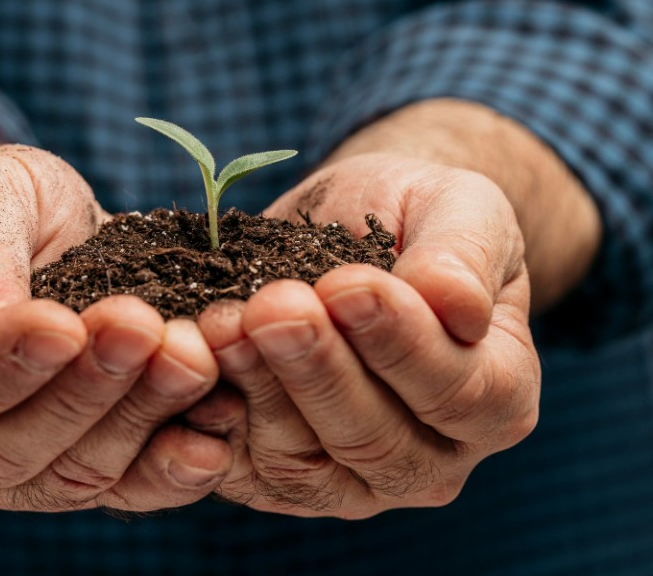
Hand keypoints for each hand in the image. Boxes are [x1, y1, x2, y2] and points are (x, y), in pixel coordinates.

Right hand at [0, 144, 233, 511]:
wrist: (37, 234)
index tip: (61, 323)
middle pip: (3, 448)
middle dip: (84, 390)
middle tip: (143, 329)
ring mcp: (8, 466)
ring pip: (71, 474)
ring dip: (139, 419)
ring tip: (192, 357)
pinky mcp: (77, 470)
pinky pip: (122, 490)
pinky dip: (170, 471)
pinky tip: (213, 439)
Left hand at [195, 153, 540, 517]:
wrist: (352, 229)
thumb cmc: (416, 220)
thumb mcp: (459, 208)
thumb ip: (463, 255)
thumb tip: (456, 306)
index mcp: (496, 399)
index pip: (457, 392)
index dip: (399, 343)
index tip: (347, 285)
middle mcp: (429, 458)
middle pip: (372, 439)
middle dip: (316, 369)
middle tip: (273, 306)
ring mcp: (350, 481)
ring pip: (300, 461)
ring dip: (257, 388)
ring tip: (224, 320)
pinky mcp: (277, 478)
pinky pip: (240, 467)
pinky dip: (210, 420)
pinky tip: (192, 361)